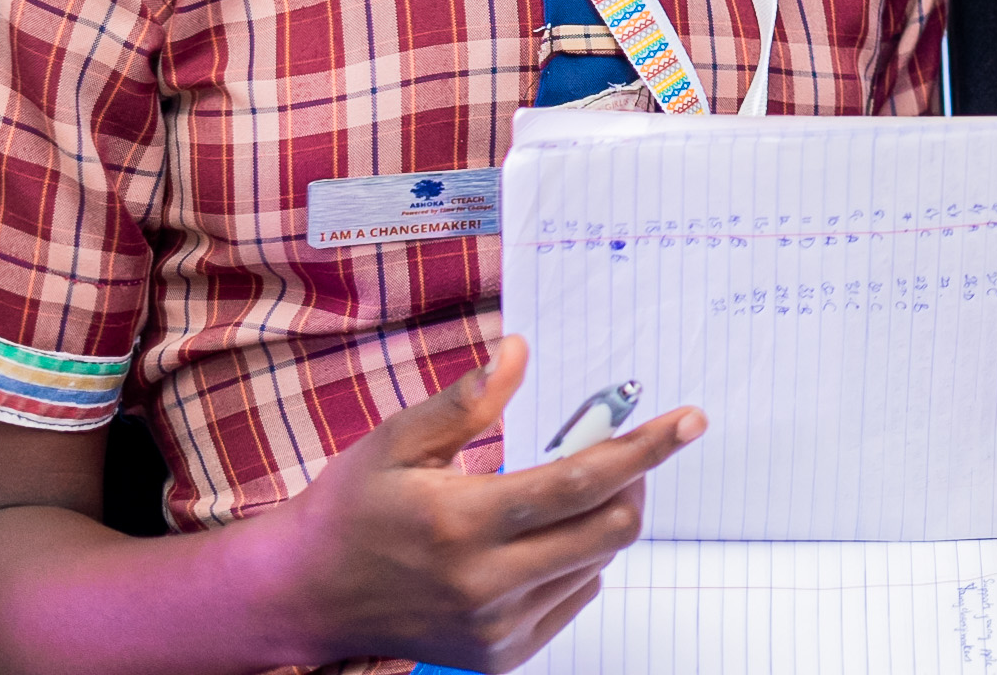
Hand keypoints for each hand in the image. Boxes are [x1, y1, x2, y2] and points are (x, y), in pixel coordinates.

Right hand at [247, 335, 701, 670]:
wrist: (307, 594)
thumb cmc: (352, 509)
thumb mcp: (398, 441)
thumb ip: (467, 400)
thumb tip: (517, 352)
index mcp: (462, 522)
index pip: (582, 482)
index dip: (645, 448)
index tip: (689, 420)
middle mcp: (484, 584)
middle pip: (611, 529)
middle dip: (633, 481)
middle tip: (618, 450)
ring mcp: (494, 627)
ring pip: (598, 563)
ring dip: (600, 520)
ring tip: (557, 497)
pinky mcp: (499, 655)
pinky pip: (576, 596)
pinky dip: (577, 560)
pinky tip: (536, 541)